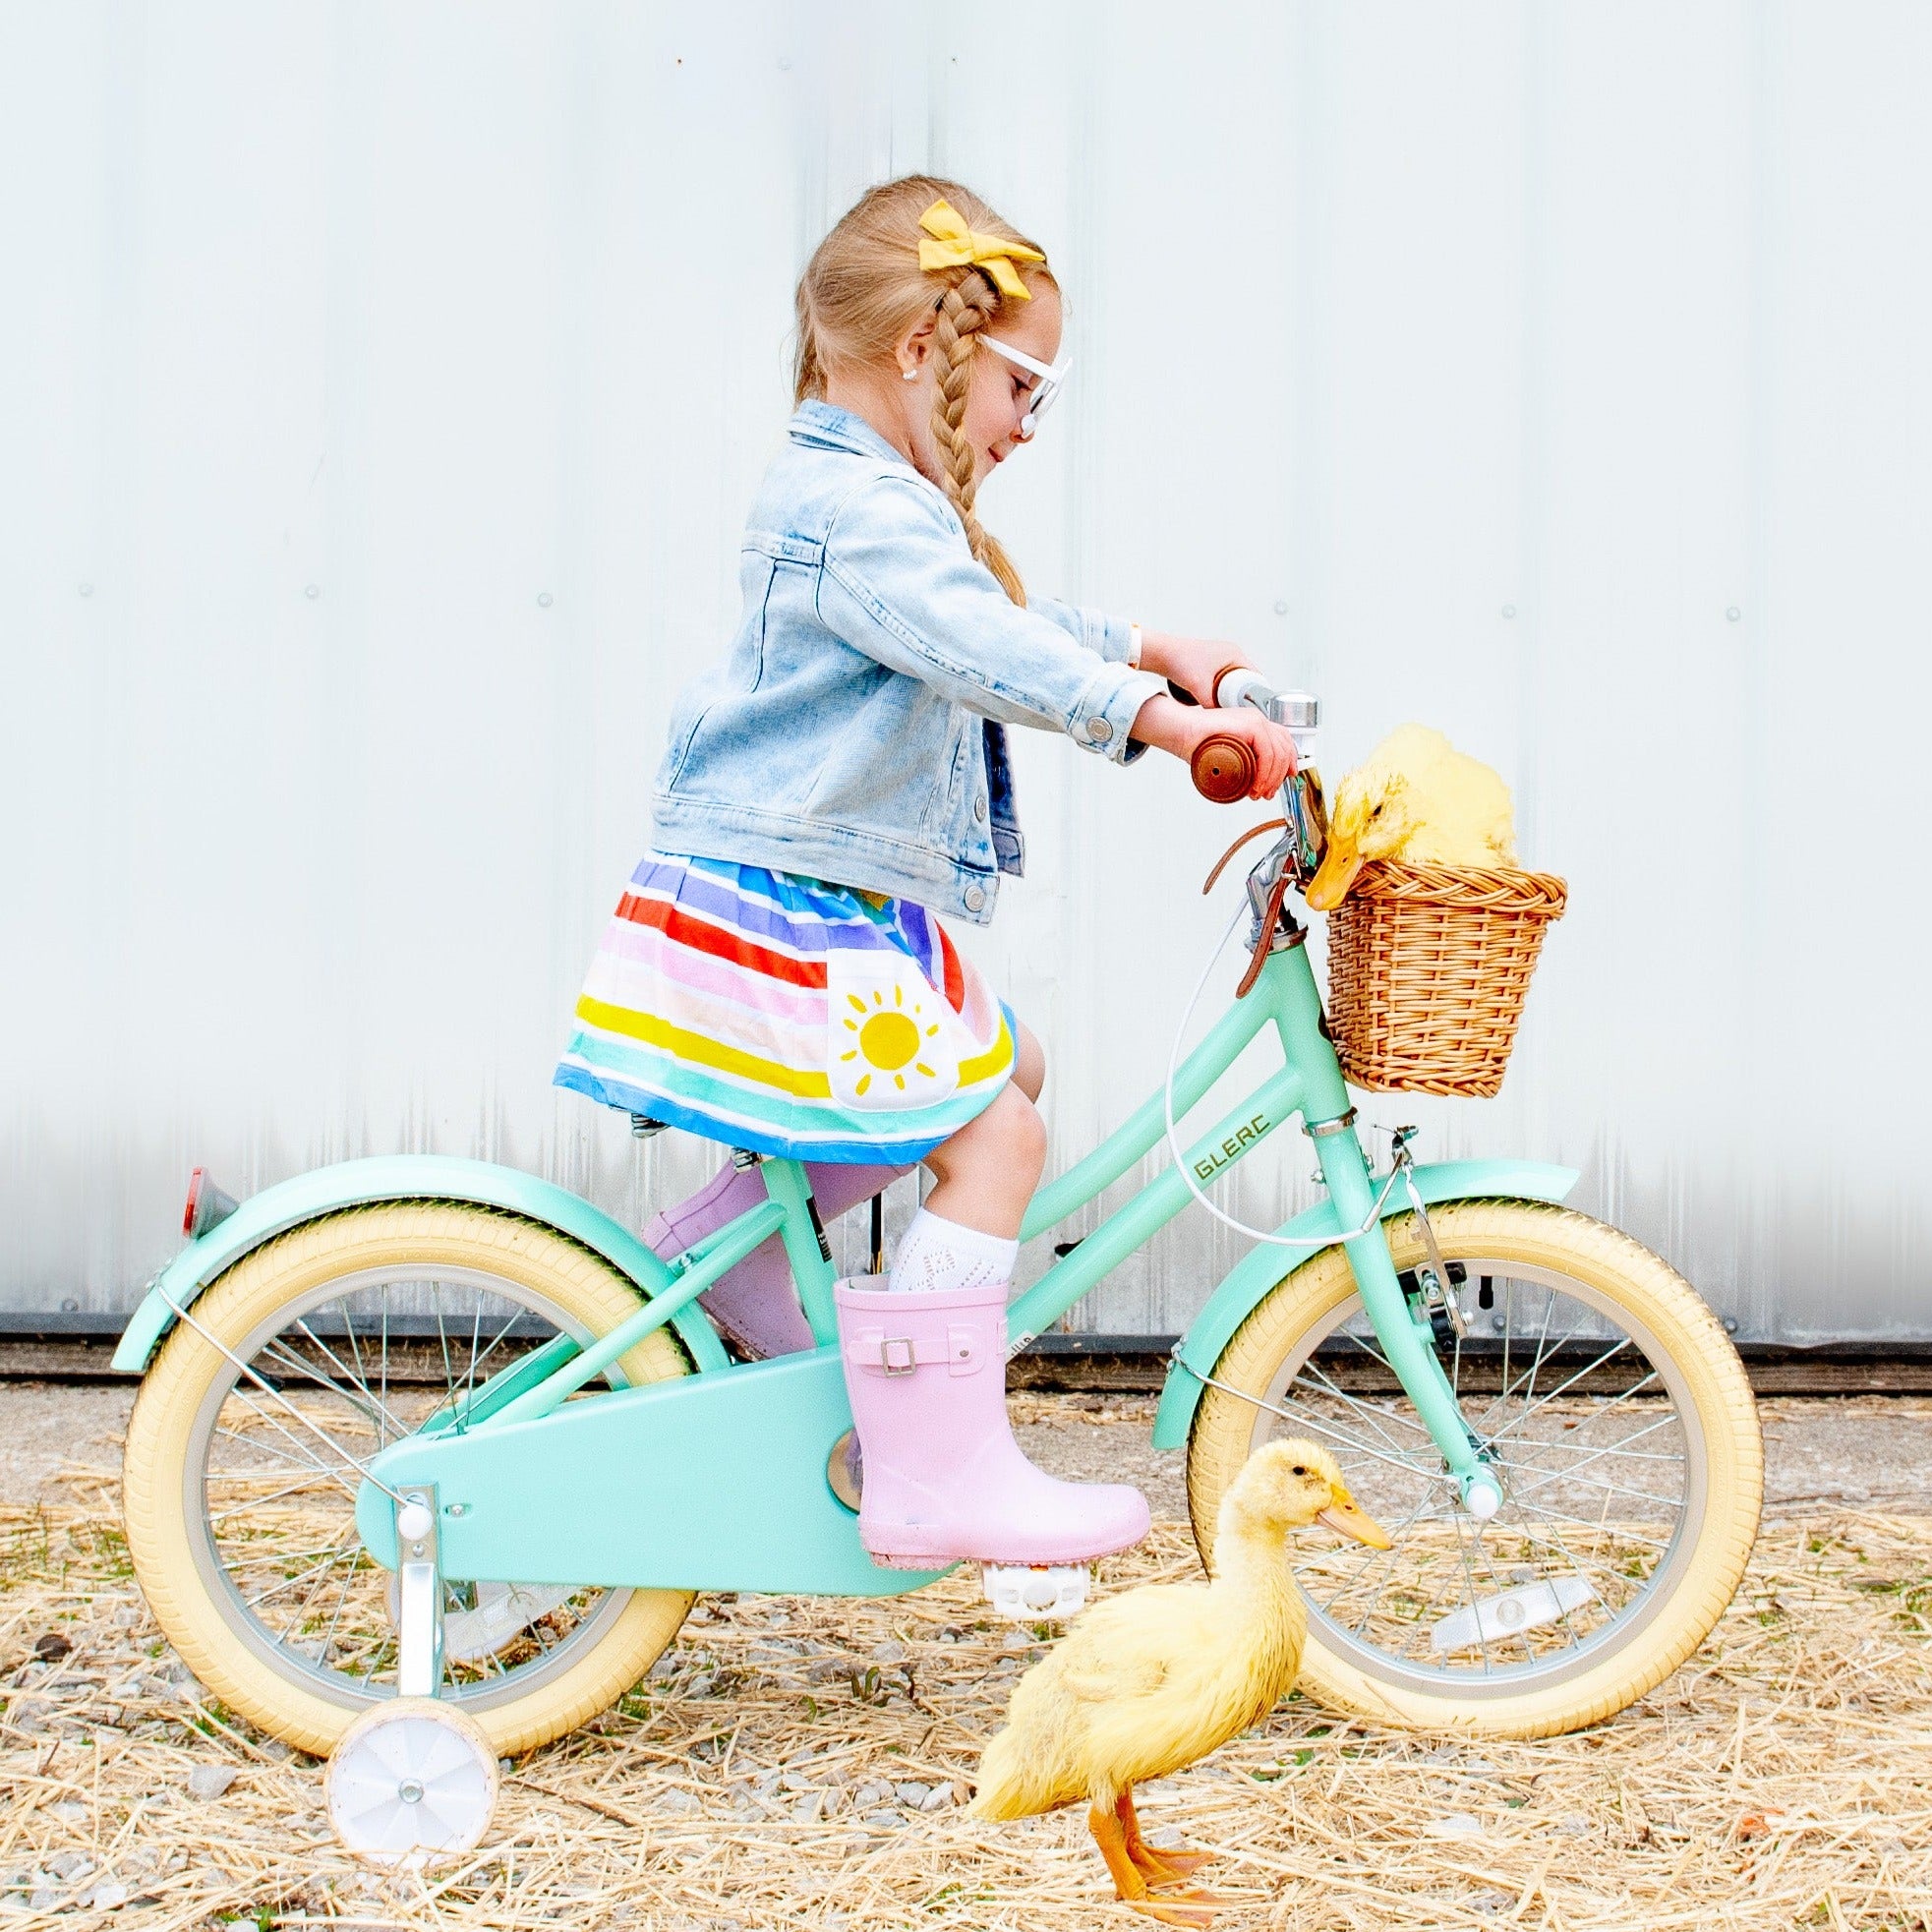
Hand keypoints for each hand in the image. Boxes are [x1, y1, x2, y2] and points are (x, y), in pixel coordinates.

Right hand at [1128, 694, 1298, 799]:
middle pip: (1284, 748)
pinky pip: (1268, 752)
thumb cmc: (1198, 743)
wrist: (1182, 731)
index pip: (1283, 741)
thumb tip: (1252, 781)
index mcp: (1255, 724)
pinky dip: (1266, 772)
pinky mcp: (1251, 725)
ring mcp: (1256, 720)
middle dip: (1280, 776)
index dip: (1289, 761)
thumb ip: (1242, 762)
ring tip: (1259, 792)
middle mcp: (1259, 719)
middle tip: (1268, 792)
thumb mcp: (1227, 754)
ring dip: (1272, 778)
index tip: (1286, 778)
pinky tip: (1257, 784)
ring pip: (1279, 753)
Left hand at [1135, 631, 1254, 707]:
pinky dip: (1223, 691)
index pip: (1255, 678)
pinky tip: (1218, 702)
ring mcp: (1222, 660)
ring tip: (1228, 709)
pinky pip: (1225, 681)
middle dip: (1243, 697)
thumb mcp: (1198, 687)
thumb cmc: (1178, 662)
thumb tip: (1220, 722)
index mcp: (1234, 655)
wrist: (1160, 654)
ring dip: (1232, 695)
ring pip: (1235, 683)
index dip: (1256, 694)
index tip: (1253, 710)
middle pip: (1246, 682)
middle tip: (1239, 713)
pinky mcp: (1212, 666)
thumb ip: (1210, 705)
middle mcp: (1231, 655)